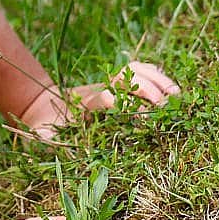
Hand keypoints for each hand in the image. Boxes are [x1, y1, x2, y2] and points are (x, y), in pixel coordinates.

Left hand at [17, 60, 179, 142]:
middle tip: (166, 105)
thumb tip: (51, 150)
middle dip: (146, 88)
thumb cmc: (46, 129)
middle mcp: (98, 88)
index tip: (135, 115)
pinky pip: (140, 70)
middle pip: (124, 77)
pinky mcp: (118, 82)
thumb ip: (46, 143)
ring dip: (157, 79)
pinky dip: (157, 75)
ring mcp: (109, 82)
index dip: (117, 102)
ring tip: (177, 96)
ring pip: (135, 69)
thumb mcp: (42, 138)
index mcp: (82, 105)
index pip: (102, 97)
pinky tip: (173, 90)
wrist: (44, 106)